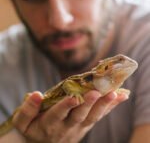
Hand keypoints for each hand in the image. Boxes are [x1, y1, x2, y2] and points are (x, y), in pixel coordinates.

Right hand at [12, 90, 127, 142]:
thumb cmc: (31, 130)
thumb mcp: (22, 123)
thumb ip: (28, 109)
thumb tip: (36, 94)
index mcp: (49, 124)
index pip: (58, 114)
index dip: (65, 106)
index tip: (73, 96)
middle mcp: (66, 127)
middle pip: (79, 116)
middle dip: (89, 104)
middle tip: (98, 92)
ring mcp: (78, 128)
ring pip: (92, 117)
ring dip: (104, 105)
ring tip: (116, 93)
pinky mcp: (85, 127)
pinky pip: (98, 117)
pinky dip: (109, 107)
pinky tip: (119, 98)